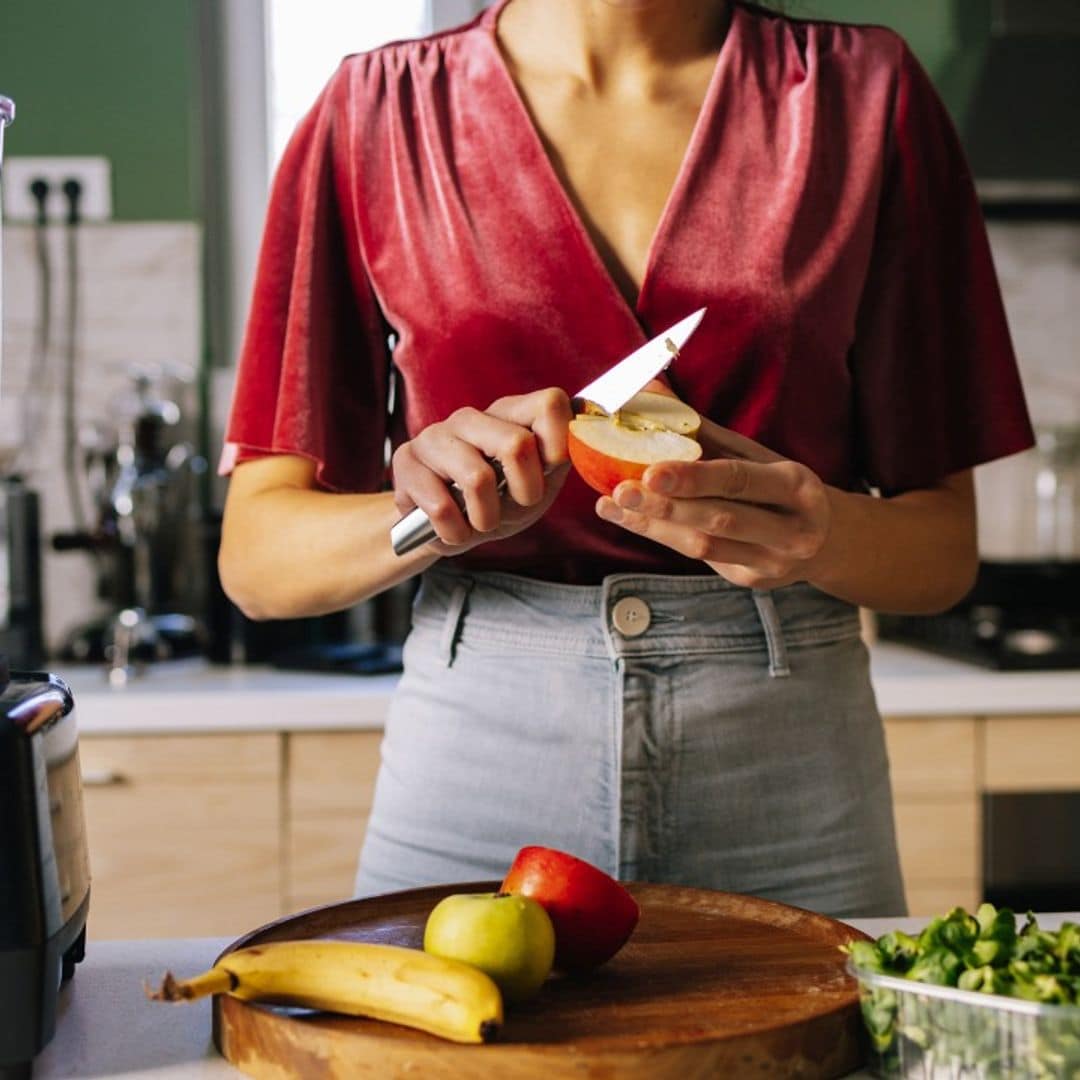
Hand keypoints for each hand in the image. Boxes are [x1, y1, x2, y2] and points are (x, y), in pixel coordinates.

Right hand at [391, 388, 571, 554]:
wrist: (446, 528)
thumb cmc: (498, 503)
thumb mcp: (538, 484)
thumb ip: (559, 459)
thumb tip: (586, 429)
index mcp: (510, 414)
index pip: (550, 403)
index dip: (559, 445)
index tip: (549, 475)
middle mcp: (472, 417)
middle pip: (517, 444)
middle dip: (524, 492)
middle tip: (515, 508)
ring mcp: (435, 435)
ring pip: (477, 478)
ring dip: (486, 518)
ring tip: (481, 523)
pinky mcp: (406, 462)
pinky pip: (440, 505)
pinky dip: (455, 531)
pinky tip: (454, 529)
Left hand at [595, 418, 832, 588]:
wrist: (826, 540)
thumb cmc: (778, 486)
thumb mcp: (755, 455)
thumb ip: (701, 430)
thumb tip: (649, 390)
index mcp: (796, 486)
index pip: (740, 481)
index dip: (694, 477)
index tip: (651, 471)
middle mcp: (792, 529)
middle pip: (720, 520)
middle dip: (666, 507)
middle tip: (621, 491)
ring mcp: (773, 562)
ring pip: (705, 548)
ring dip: (654, 526)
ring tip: (614, 505)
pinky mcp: (751, 580)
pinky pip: (701, 560)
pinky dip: (663, 538)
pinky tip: (630, 520)